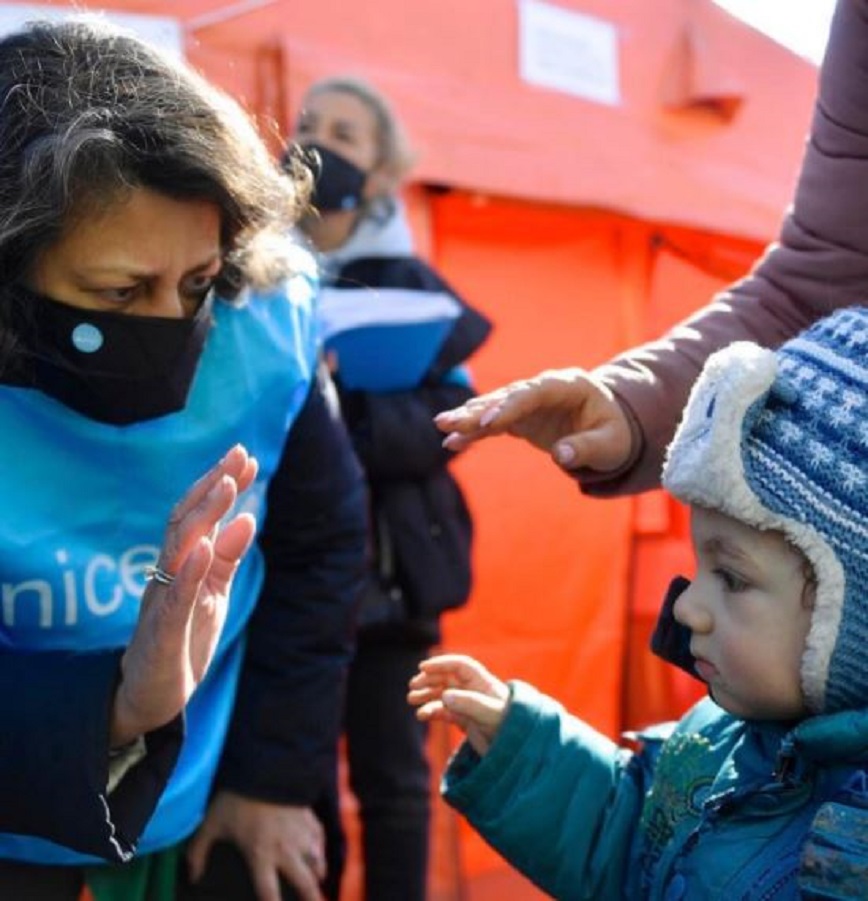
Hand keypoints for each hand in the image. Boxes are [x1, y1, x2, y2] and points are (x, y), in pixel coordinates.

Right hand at [110, 445, 257, 746]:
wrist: (151, 696)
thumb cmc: (183, 639)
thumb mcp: (214, 593)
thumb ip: (227, 558)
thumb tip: (247, 518)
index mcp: (182, 563)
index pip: (200, 514)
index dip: (221, 484)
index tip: (246, 456)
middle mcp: (168, 573)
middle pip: (187, 519)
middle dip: (213, 485)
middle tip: (238, 455)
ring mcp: (162, 600)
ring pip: (178, 548)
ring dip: (203, 516)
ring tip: (225, 486)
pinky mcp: (162, 632)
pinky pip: (174, 598)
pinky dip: (189, 571)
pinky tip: (205, 548)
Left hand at [187, 792, 325, 900]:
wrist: (264, 766)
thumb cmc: (235, 797)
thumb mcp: (211, 824)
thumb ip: (198, 852)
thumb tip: (191, 878)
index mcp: (260, 855)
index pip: (269, 894)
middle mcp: (285, 850)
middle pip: (305, 883)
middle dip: (312, 898)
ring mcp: (300, 833)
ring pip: (317, 862)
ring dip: (318, 875)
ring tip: (317, 882)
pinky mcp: (309, 816)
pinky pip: (321, 838)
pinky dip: (321, 848)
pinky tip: (319, 853)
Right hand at [408, 653, 509, 755]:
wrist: (518, 750)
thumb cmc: (509, 725)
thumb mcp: (490, 713)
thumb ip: (468, 703)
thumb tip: (444, 696)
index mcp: (483, 682)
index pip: (460, 666)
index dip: (442, 663)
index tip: (423, 667)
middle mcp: (474, 691)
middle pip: (447, 678)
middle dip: (429, 679)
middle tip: (413, 685)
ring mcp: (468, 706)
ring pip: (442, 694)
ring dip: (426, 694)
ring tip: (411, 699)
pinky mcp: (465, 721)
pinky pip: (444, 712)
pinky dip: (431, 712)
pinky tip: (421, 715)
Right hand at [434, 367, 632, 473]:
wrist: (610, 428)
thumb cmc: (614, 434)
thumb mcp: (610, 445)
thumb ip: (587, 448)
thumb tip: (561, 456)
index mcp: (569, 385)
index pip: (534, 392)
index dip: (510, 405)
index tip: (488, 421)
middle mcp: (543, 388)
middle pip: (506, 396)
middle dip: (477, 410)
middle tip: (449, 421)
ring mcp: (528, 402)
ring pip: (494, 407)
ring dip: (468, 418)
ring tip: (442, 427)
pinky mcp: (519, 418)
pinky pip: (492, 424)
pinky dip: (474, 433)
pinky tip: (452, 443)